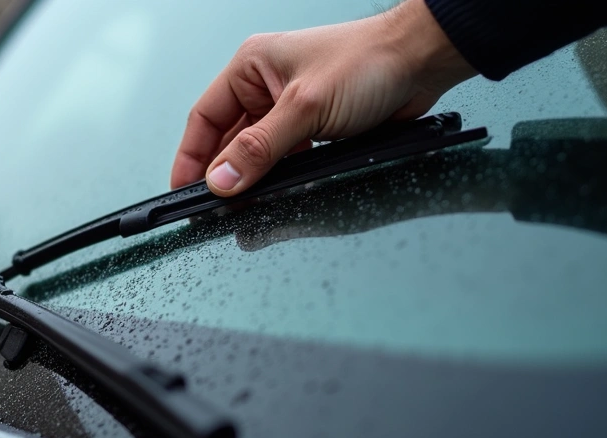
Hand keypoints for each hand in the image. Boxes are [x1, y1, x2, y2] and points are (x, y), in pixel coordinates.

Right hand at [171, 0, 475, 195]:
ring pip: (256, 152)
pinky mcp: (313, 126)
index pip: (204, 117)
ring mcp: (289, 107)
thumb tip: (221, 179)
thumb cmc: (369, 61)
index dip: (190, 156)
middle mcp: (265, 85)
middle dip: (223, 173)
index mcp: (251, 67)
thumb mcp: (304, 108)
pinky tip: (279, 192)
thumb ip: (259, 149)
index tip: (184, 189)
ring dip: (253, 177)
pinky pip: (285, 158)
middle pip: (227, 139)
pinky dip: (280, 176)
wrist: (423, 62)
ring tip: (245, 205)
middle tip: (216, 206)